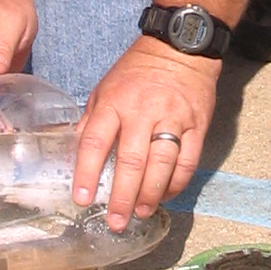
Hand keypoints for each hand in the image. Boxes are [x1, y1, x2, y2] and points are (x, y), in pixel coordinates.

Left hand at [73, 38, 219, 230]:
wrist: (180, 48)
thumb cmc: (137, 71)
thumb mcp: (104, 88)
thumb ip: (91, 121)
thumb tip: (73, 153)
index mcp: (114, 102)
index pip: (96, 142)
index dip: (87, 173)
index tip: (83, 199)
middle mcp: (143, 111)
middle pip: (131, 161)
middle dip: (122, 196)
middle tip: (116, 221)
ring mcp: (173, 118)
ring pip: (161, 165)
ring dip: (150, 194)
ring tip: (140, 213)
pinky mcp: (197, 125)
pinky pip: (188, 161)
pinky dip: (177, 183)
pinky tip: (166, 196)